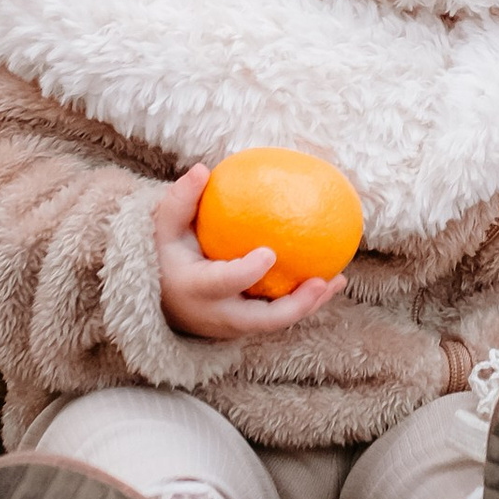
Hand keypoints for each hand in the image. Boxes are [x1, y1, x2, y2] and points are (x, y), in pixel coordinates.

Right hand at [152, 164, 346, 343]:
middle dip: (294, 307)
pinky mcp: (246, 328)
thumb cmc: (166, 256)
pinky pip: (278, 317)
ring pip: (275, 323)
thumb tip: (201, 170)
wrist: (160, 300)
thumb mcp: (163, 228)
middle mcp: (216, 314)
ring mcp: (233, 327)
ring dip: (308, 305)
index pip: (223, 283)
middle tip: (321, 282)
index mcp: (196, 289)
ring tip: (337, 280)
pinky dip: (304, 302)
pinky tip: (330, 278)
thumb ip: (180, 201)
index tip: (270, 252)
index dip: (246, 273)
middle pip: (260, 320)